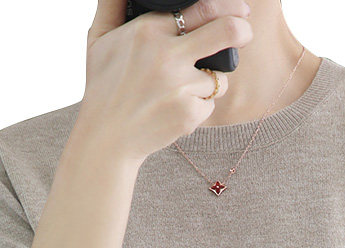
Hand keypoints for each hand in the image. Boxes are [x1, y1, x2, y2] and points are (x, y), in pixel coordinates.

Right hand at [76, 0, 252, 162]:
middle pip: (227, 33)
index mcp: (149, 30)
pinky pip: (209, 104)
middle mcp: (168, 55)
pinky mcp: (190, 113)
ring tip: (177, 91)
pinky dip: (197, 107)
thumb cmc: (103, 86)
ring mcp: (181, 86)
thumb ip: (112, 4)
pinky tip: (173, 110)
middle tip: (245, 33)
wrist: (107, 137)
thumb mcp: (99, 38)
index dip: (228, 8)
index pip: (203, 9)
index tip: (240, 10)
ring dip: (207, 83)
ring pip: (218, 77)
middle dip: (243, 30)